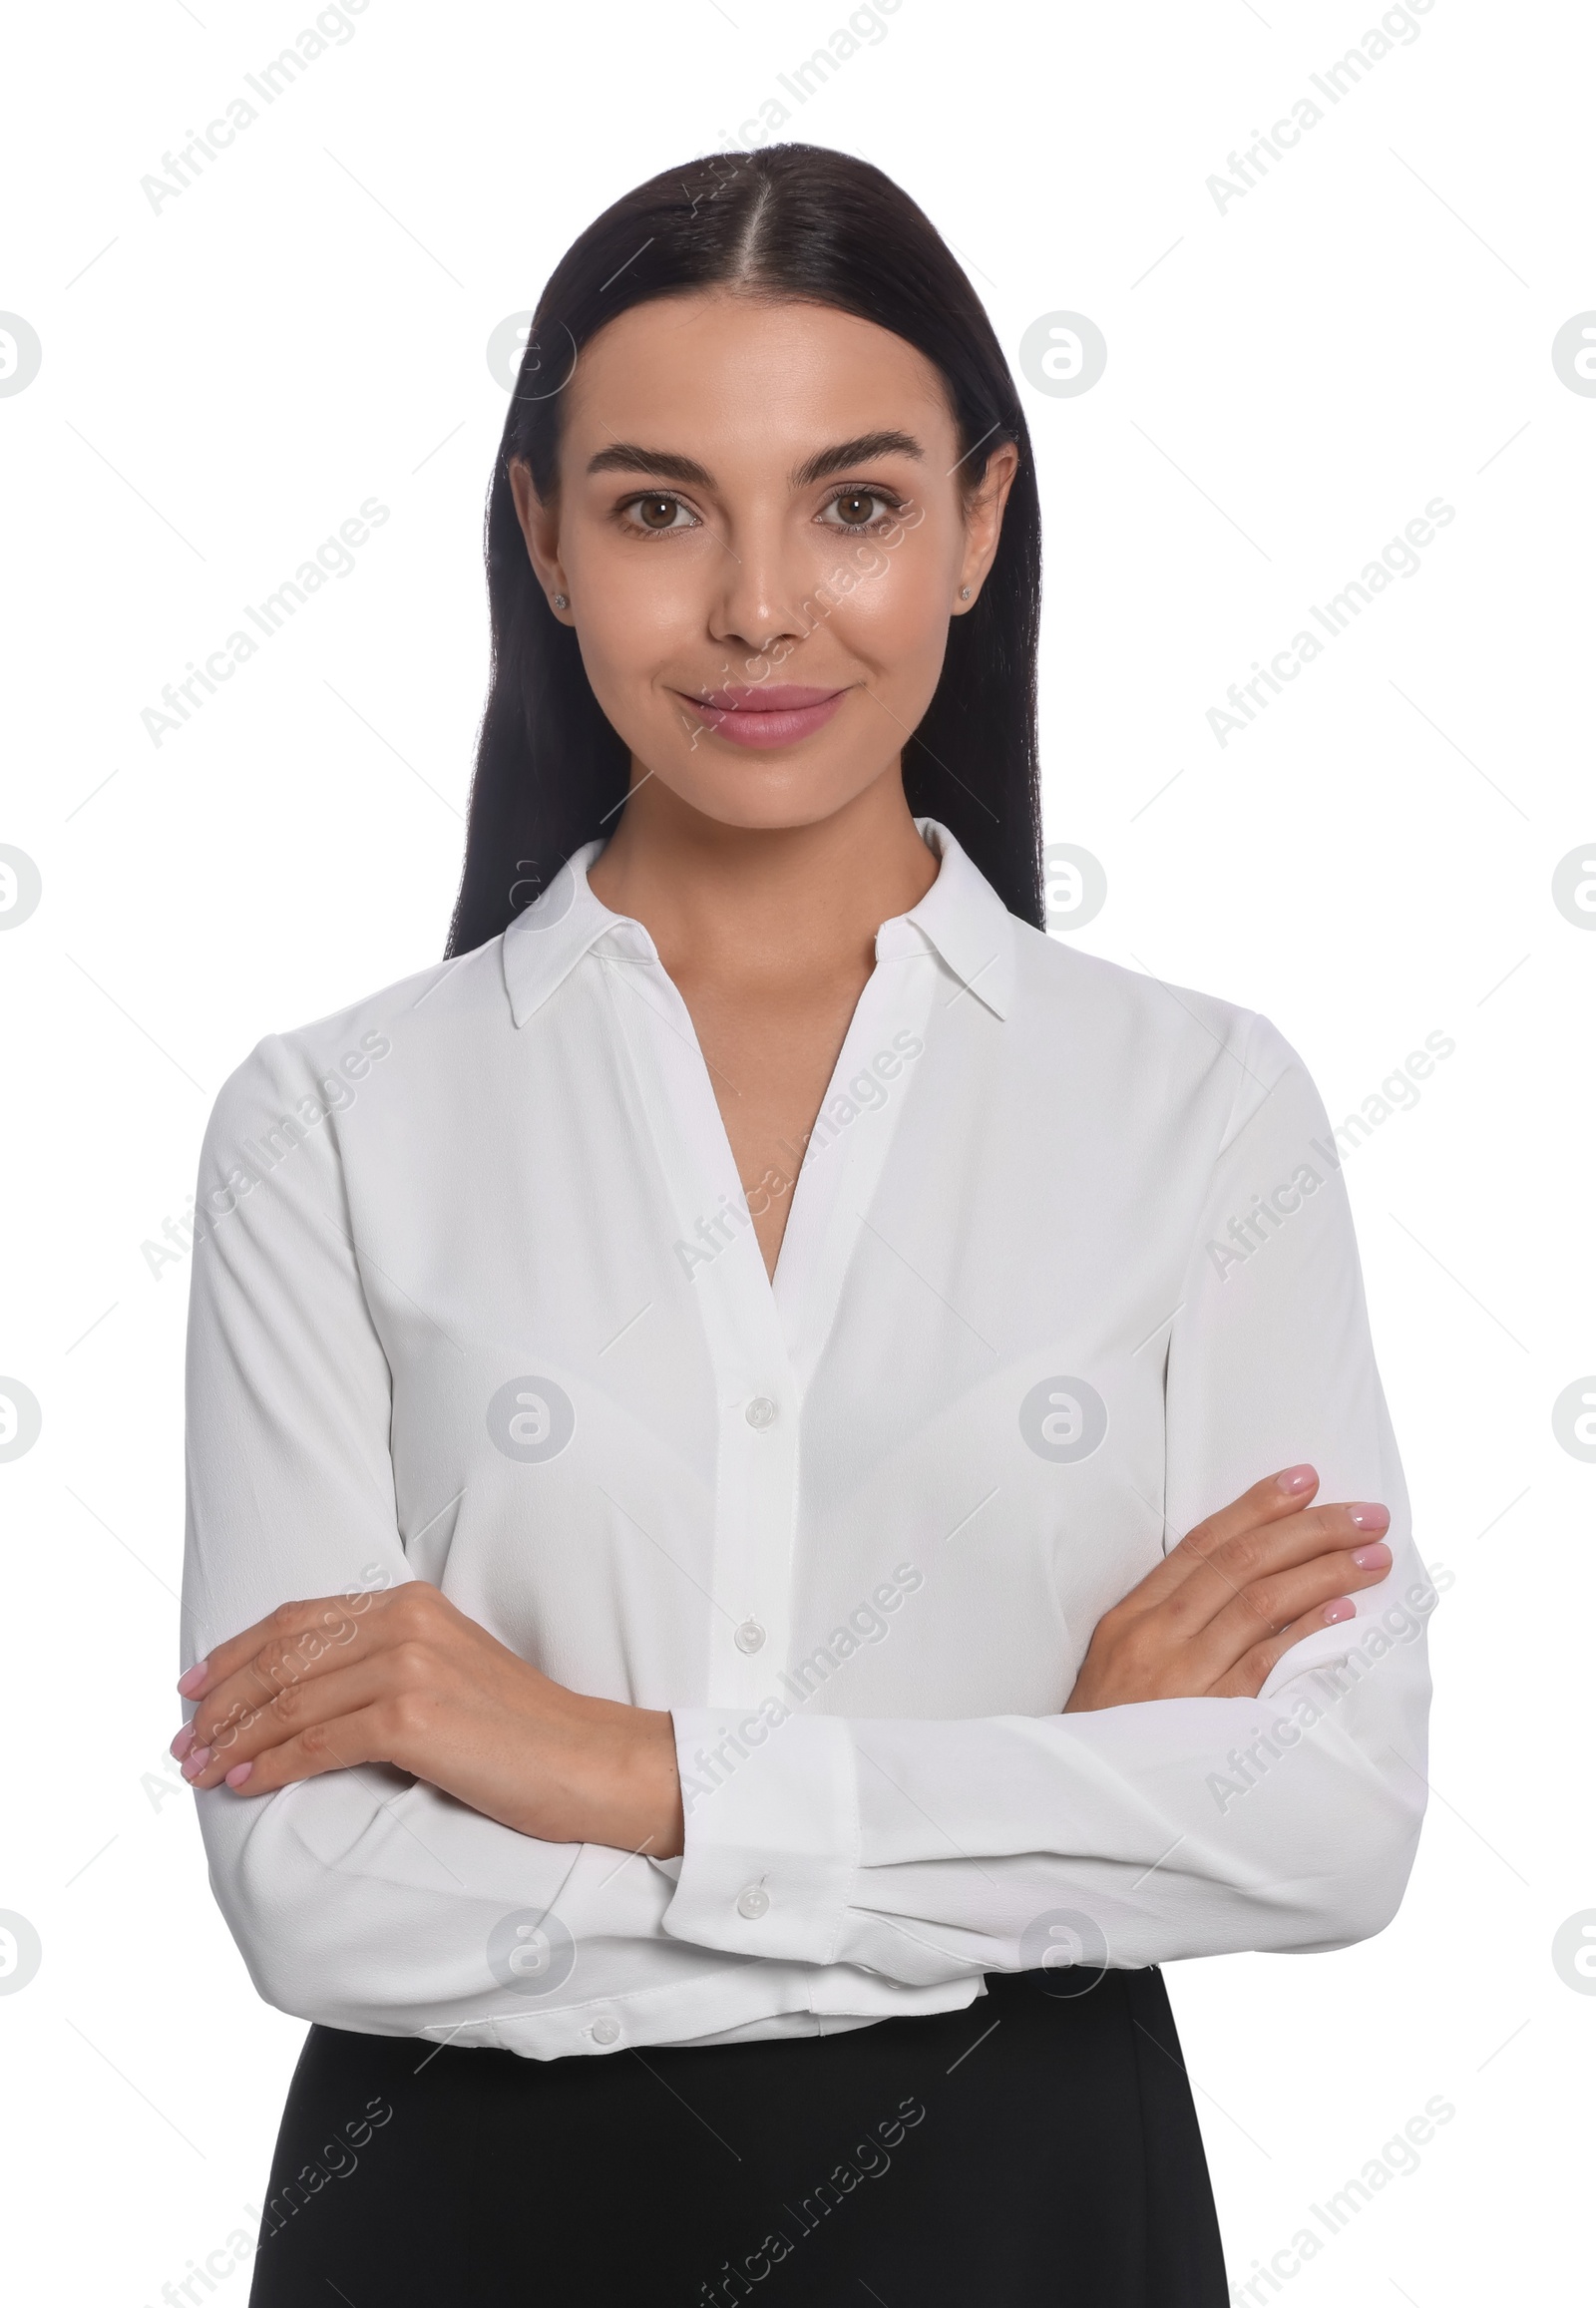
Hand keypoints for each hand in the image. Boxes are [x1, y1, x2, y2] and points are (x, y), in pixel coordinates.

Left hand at [170, 1581, 685, 1856]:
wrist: (589, 1761)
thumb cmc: (520, 1732)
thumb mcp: (448, 1672)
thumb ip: (384, 1663)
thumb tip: (297, 1697)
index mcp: (412, 1601)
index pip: (297, 1620)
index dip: (234, 1654)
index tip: (193, 1688)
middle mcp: (406, 1621)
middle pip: (283, 1657)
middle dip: (220, 1702)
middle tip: (183, 1742)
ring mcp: (411, 1665)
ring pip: (291, 1701)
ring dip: (234, 1738)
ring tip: (201, 1770)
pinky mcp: (414, 1716)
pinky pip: (317, 1743)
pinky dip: (272, 1765)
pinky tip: (246, 1782)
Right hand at [1063, 1464, 1391, 1711]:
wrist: (1077, 1798)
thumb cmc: (1106, 1732)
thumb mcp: (1118, 1662)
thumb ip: (1169, 1621)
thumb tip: (1242, 1583)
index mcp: (1132, 1615)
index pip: (1204, 1542)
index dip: (1258, 1505)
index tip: (1307, 1480)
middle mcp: (1156, 1635)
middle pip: (1242, 1562)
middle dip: (1311, 1529)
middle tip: (1367, 1515)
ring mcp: (1182, 1676)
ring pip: (1260, 1603)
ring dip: (1325, 1573)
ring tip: (1372, 1557)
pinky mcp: (1208, 1719)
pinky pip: (1265, 1664)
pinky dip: (1305, 1632)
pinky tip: (1343, 1612)